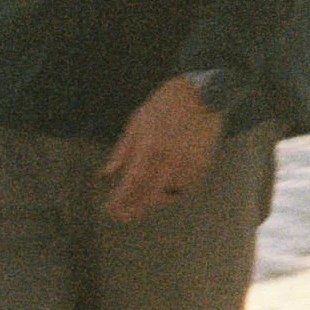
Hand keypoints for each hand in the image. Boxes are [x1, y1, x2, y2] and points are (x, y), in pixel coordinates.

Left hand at [101, 76, 223, 221]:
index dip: (120, 200)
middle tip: (124, 215)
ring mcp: (189, 164)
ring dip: (154, 198)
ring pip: (168, 194)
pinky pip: (184, 188)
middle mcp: (170, 159)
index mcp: (151, 146)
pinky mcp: (202, 167)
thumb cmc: (166, 105)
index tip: (110, 210)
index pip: (132, 182)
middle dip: (134, 210)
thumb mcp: (137, 121)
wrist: (203, 94)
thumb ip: (122, 151)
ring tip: (144, 194)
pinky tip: (165, 184)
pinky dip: (173, 190)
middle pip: (150, 196)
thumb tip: (106, 174)